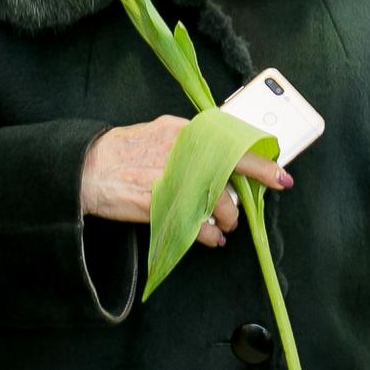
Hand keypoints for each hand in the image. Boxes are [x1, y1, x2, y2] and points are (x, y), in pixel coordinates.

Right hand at [80, 115, 290, 248]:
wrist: (89, 168)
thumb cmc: (124, 151)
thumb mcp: (161, 132)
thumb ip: (192, 141)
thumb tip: (223, 152)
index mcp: (186, 132)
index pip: (235, 145)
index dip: (262, 164)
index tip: (280, 176)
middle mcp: (184, 153)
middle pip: (233, 177)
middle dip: (245, 198)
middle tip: (246, 208)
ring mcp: (173, 179)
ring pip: (220, 203)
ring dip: (227, 218)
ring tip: (223, 224)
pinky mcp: (161, 204)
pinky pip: (199, 225)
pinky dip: (210, 235)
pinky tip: (212, 237)